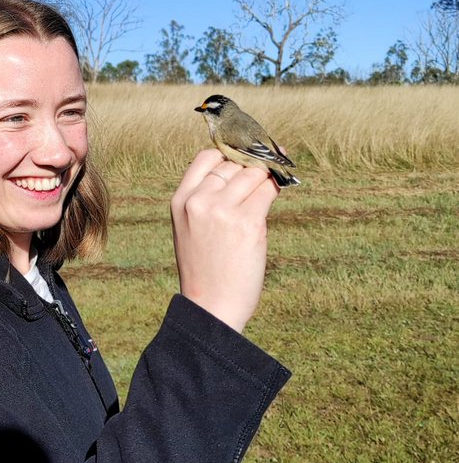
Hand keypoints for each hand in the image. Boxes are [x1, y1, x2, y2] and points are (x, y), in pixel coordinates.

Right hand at [170, 148, 278, 333]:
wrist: (211, 308)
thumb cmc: (205, 270)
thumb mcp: (191, 228)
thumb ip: (207, 199)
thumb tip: (246, 168)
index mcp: (180, 200)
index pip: (207, 158)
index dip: (230, 154)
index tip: (245, 157)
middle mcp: (199, 201)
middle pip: (234, 164)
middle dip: (252, 167)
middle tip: (266, 170)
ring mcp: (223, 211)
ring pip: (253, 174)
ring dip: (266, 177)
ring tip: (272, 183)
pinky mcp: (248, 223)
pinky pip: (268, 191)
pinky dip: (277, 186)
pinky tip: (281, 185)